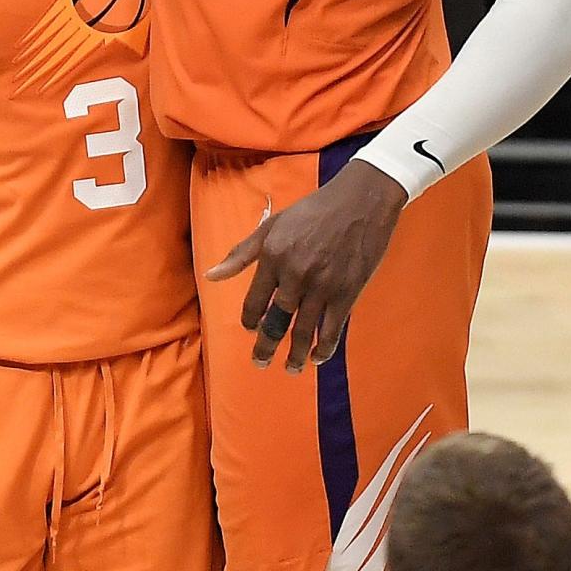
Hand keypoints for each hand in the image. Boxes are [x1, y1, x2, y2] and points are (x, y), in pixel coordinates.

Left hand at [206, 160, 406, 372]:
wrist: (360, 202)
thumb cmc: (312, 211)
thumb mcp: (272, 225)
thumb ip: (241, 253)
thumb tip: (211, 276)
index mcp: (273, 256)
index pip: (254, 301)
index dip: (250, 320)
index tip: (250, 330)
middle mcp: (295, 274)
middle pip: (277, 321)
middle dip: (266, 345)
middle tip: (260, 362)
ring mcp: (322, 286)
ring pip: (303, 331)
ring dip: (294, 354)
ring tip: (289, 368)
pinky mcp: (347, 293)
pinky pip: (332, 330)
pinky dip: (324, 348)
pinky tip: (317, 357)